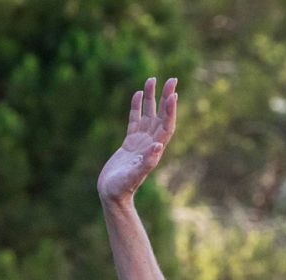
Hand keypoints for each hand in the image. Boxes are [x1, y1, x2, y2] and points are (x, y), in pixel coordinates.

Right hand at [98, 77, 177, 202]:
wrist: (112, 195)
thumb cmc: (122, 188)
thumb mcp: (134, 176)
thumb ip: (146, 162)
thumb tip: (158, 146)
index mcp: (154, 149)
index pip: (167, 125)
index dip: (171, 110)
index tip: (174, 94)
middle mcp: (150, 143)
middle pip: (161, 116)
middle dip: (166, 97)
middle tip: (172, 79)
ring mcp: (140, 142)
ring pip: (148, 114)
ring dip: (152, 98)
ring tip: (152, 79)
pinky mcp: (129, 142)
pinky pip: (135, 120)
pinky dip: (136, 107)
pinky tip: (137, 94)